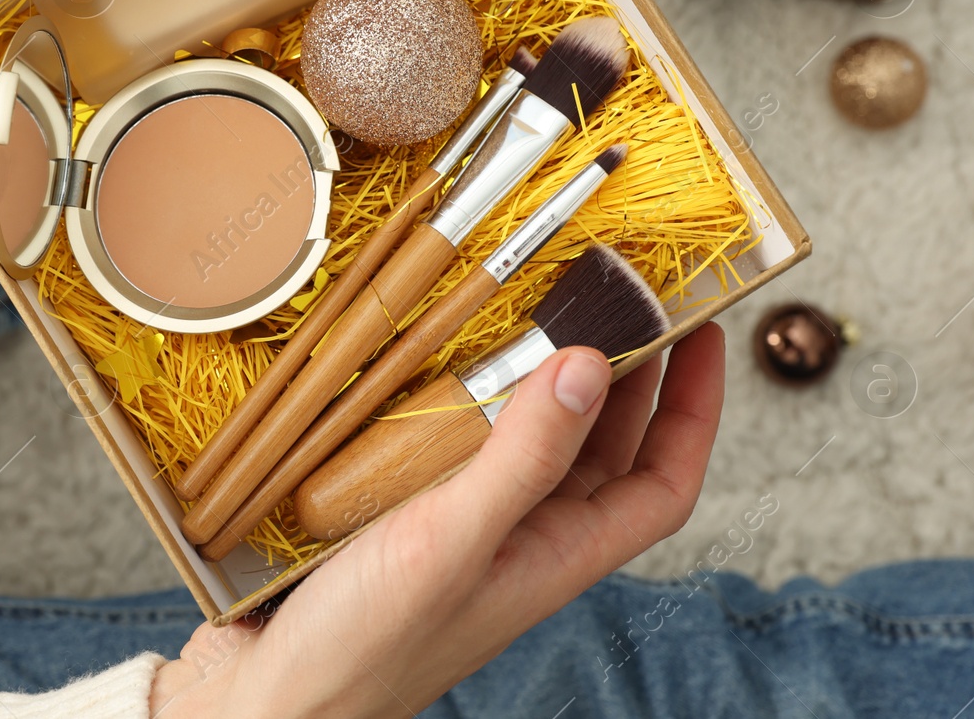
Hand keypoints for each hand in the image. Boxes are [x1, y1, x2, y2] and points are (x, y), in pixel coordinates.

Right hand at [150, 323, 726, 718]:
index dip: (694, 411)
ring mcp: (464, 530)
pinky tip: (437, 365)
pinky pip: (458, 447)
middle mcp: (521, 540)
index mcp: (556, 556)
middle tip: (618, 296)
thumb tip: (590, 367)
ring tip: (539, 311)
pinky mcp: (404, 518)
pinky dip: (462, 400)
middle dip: (624, 376)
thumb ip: (523, 460)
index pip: (662, 481)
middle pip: (602, 452)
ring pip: (529, 443)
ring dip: (542, 381)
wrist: (270, 703)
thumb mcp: (451, 542)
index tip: (704, 332)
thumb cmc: (364, 649)